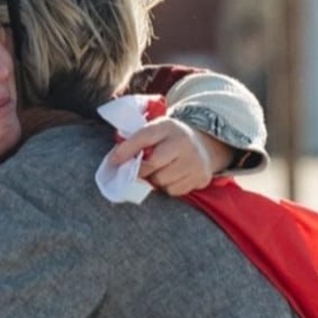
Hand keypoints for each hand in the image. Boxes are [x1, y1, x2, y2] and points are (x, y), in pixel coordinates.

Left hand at [106, 118, 233, 196]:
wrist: (204, 144)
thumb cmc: (170, 140)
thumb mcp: (156, 131)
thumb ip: (138, 141)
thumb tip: (115, 160)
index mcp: (167, 126)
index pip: (143, 137)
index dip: (126, 150)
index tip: (112, 161)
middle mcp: (183, 141)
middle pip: (153, 164)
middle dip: (141, 171)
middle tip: (138, 172)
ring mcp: (194, 160)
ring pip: (162, 181)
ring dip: (155, 180)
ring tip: (160, 172)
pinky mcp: (201, 176)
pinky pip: (174, 190)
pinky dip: (169, 187)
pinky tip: (173, 177)